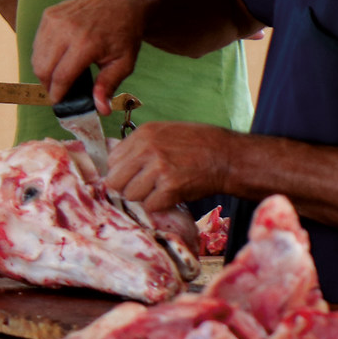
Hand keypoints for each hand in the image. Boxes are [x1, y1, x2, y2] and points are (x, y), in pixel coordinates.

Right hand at [32, 0, 151, 107]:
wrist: (122, 1)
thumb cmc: (125, 33)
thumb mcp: (124, 62)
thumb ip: (108, 86)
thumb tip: (101, 110)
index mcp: (86, 43)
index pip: (61, 77)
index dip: (57, 94)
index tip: (58, 102)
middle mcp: (67, 29)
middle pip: (43, 68)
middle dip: (47, 84)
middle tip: (58, 90)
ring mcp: (56, 19)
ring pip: (36, 55)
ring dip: (44, 70)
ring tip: (59, 75)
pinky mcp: (50, 13)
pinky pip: (38, 41)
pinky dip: (44, 54)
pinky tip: (59, 57)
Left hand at [101, 122, 236, 213]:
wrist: (226, 155)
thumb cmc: (198, 144)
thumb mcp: (165, 132)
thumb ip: (140, 145)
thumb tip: (117, 165)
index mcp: (143, 134)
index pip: (111, 161)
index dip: (120, 172)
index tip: (131, 177)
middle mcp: (147, 149)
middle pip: (115, 181)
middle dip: (126, 188)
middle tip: (143, 188)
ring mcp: (158, 169)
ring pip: (131, 196)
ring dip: (144, 197)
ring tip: (161, 190)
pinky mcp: (170, 188)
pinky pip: (150, 206)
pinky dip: (160, 205)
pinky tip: (171, 195)